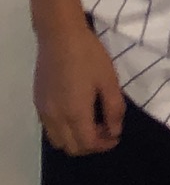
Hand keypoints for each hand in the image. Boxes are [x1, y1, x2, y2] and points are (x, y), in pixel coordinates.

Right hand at [36, 20, 124, 155]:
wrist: (60, 37)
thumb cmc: (89, 56)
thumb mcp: (109, 81)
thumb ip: (113, 109)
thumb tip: (114, 131)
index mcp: (74, 113)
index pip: (87, 144)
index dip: (104, 145)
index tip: (116, 136)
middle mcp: (55, 118)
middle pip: (71, 147)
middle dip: (90, 145)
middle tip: (106, 130)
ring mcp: (43, 111)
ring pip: (58, 140)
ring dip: (76, 139)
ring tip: (92, 123)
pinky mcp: (38, 102)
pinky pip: (49, 128)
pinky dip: (64, 130)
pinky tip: (77, 113)